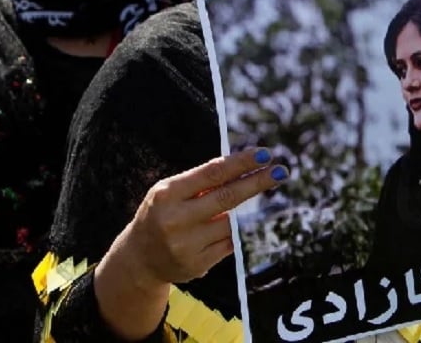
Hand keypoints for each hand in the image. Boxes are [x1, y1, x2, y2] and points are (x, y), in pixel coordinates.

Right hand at [93, 147, 287, 339]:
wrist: (139, 258)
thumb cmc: (162, 213)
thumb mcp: (170, 192)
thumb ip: (200, 182)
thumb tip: (245, 167)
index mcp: (167, 193)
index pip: (211, 173)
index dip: (240, 163)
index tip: (264, 154)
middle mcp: (175, 219)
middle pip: (227, 198)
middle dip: (257, 183)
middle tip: (281, 171)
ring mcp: (186, 245)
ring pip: (230, 223)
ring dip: (242, 212)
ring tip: (234, 209)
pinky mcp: (196, 265)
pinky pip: (228, 244)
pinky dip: (233, 234)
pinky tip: (227, 229)